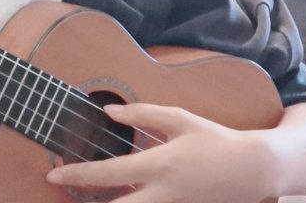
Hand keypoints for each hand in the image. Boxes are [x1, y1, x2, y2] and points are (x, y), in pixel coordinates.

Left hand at [46, 103, 273, 202]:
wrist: (252, 170)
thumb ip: (143, 114)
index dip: (78, 175)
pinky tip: (117, 199)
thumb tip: (109, 112)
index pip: (108, 174)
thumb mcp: (179, 118)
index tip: (54, 176)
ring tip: (83, 202)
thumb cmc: (214, 139)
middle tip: (59, 194)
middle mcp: (161, 194)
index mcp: (157, 165)